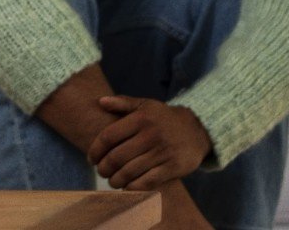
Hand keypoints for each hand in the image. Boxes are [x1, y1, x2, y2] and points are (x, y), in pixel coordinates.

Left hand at [88, 95, 211, 189]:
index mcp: (140, 119)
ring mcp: (162, 152)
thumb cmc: (164, 118)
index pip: (109, 136)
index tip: (91, 159)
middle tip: (101, 172)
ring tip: (112, 181)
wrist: (197, 129)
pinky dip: (133, 187)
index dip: (96, 150)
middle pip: (117, 157)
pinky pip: (147, 181)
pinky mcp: (173, 167)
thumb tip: (100, 101)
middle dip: (104, 168)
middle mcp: (150, 135)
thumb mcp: (145, 105)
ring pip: (130, 171)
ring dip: (116, 180)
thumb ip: (122, 103)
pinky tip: (127, 187)